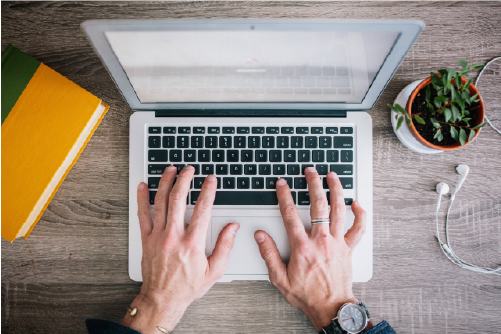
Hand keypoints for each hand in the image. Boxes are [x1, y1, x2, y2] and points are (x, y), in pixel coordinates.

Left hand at [122, 166, 238, 333]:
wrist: (162, 299)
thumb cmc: (187, 287)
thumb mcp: (214, 270)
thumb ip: (225, 246)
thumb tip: (233, 227)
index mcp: (192, 243)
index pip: (203, 208)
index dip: (208, 190)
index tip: (210, 180)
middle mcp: (174, 236)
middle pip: (178, 199)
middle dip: (185, 180)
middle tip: (189, 169)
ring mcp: (158, 236)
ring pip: (160, 202)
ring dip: (165, 182)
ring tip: (170, 170)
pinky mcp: (146, 239)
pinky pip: (142, 214)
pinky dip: (142, 198)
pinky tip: (143, 186)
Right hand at [254, 168, 366, 330]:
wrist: (331, 307)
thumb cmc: (307, 295)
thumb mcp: (279, 278)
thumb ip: (269, 254)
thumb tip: (260, 236)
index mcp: (302, 247)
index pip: (290, 214)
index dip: (284, 196)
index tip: (282, 184)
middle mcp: (321, 241)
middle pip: (318, 205)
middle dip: (313, 184)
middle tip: (310, 171)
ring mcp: (337, 243)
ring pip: (339, 210)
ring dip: (336, 190)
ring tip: (332, 176)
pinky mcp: (349, 248)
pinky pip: (358, 228)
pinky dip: (360, 214)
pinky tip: (357, 203)